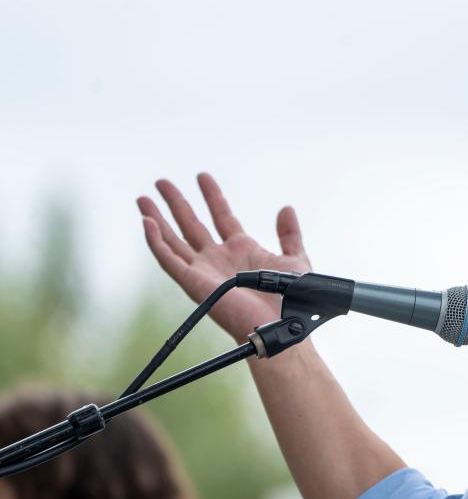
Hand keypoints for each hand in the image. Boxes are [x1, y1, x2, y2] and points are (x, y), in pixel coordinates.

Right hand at [136, 173, 312, 343]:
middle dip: (176, 203)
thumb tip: (286, 208)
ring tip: (142, 198)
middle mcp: (219, 259)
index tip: (202, 176)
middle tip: (161, 182)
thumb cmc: (292, 299)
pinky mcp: (194, 284)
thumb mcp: (295, 258)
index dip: (212, 196)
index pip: (222, 216)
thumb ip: (289, 234)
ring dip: (157, 219)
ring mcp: (205, 271)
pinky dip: (156, 243)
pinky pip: (169, 260)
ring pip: (174, 240)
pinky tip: (147, 223)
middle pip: (191, 225)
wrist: (284, 322)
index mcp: (241, 250)